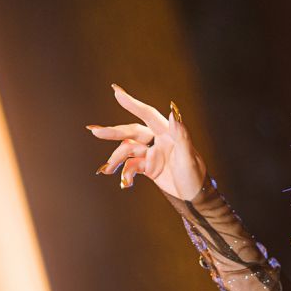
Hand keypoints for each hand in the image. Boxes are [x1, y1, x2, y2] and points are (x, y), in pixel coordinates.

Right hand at [87, 83, 204, 199]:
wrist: (195, 198)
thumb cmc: (195, 176)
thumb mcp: (189, 158)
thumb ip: (182, 135)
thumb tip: (174, 112)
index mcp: (169, 133)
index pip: (148, 115)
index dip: (132, 104)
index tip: (116, 92)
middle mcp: (158, 140)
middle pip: (132, 132)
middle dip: (113, 132)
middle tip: (94, 132)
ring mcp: (152, 153)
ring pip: (128, 151)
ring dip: (116, 160)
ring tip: (107, 170)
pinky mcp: (148, 167)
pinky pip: (131, 166)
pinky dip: (126, 174)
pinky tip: (126, 183)